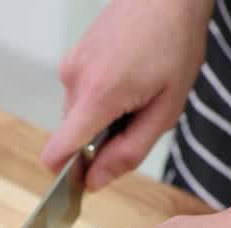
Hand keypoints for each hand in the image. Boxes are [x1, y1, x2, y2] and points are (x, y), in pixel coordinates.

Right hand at [42, 0, 212, 190]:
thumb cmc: (174, 42)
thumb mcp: (166, 109)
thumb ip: (129, 151)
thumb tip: (95, 181)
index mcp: (97, 96)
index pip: (56, 152)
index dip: (67, 174)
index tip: (89, 177)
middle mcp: (74, 80)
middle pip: (73, 137)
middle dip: (101, 140)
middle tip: (139, 116)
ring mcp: (71, 65)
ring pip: (78, 116)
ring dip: (103, 117)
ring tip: (137, 91)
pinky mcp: (73, 56)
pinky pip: (81, 94)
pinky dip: (101, 97)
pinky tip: (128, 77)